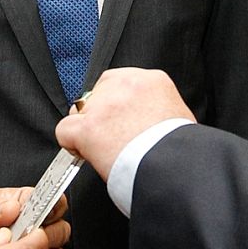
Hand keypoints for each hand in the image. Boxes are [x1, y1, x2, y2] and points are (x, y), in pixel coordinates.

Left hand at [55, 68, 194, 179]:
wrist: (176, 168)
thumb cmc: (181, 150)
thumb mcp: (180, 117)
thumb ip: (159, 109)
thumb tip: (151, 119)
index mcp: (153, 80)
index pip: (122, 82)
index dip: (117, 104)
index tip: (121, 120)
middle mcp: (126, 86)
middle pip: (98, 93)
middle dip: (101, 114)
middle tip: (113, 136)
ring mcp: (104, 105)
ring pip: (80, 111)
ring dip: (89, 128)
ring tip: (105, 149)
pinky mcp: (88, 128)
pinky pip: (65, 130)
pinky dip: (72, 143)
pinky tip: (86, 153)